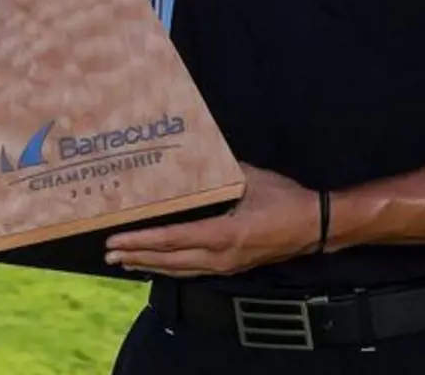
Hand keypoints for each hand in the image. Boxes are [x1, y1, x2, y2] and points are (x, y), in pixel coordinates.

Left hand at [103, 164, 320, 277]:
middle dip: (138, 256)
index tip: (117, 239)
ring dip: (151, 265)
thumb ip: (223, 170)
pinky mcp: (232, 267)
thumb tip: (199, 155)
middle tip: (111, 253)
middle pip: (169, 260)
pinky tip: (161, 264)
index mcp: (222, 234)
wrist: (313, 226)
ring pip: (179, 270)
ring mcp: (226, 266)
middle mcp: (219, 256)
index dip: (142, 241)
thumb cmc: (284, 200)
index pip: (172, 239)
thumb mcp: (252, 178)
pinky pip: (193, 270)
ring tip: (127, 261)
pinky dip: (171, 268)